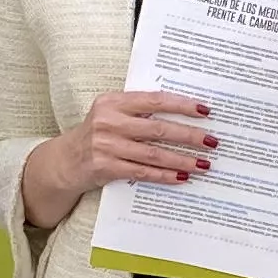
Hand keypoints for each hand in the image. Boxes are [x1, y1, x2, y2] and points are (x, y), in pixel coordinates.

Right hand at [69, 89, 217, 190]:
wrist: (65, 161)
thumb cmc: (97, 134)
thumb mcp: (111, 115)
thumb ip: (138, 111)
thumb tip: (182, 114)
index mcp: (112, 102)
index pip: (154, 100)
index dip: (181, 105)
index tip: (205, 110)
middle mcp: (108, 122)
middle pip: (158, 129)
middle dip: (189, 136)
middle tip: (212, 141)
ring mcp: (106, 146)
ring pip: (154, 154)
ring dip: (182, 160)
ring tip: (203, 163)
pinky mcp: (105, 167)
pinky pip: (142, 172)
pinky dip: (164, 175)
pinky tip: (181, 177)